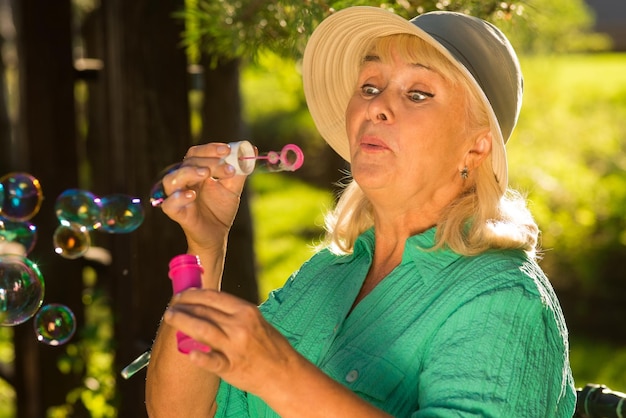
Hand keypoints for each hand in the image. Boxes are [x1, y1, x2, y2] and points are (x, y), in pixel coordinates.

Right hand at [160, 143, 248, 251]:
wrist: (218, 234)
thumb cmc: (221, 209)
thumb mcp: (233, 187)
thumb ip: (240, 170)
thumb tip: (253, 149)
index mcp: (195, 172)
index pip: (196, 153)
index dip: (210, 149)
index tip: (226, 150)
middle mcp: (184, 181)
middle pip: (187, 163)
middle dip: (208, 162)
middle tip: (226, 169)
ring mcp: (178, 197)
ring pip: (170, 179)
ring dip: (188, 172)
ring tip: (205, 174)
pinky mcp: (177, 213)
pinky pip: (169, 204)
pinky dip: (178, 197)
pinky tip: (192, 195)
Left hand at [163, 288, 294, 395]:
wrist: (284, 373)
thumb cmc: (269, 346)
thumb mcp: (255, 322)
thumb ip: (234, 314)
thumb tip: (207, 306)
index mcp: (246, 311)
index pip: (213, 297)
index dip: (193, 294)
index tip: (182, 295)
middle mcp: (240, 326)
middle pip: (204, 311)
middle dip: (183, 307)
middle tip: (171, 307)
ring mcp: (235, 347)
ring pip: (202, 329)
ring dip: (182, 322)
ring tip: (170, 317)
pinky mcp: (232, 367)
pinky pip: (212, 361)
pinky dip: (199, 356)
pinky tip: (188, 352)